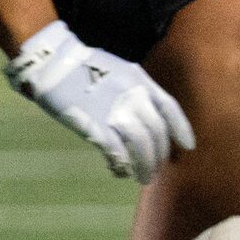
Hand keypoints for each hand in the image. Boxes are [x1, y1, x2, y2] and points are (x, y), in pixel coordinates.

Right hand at [4, 20, 192, 181]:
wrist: (52, 62)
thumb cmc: (82, 67)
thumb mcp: (119, 71)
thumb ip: (134, 91)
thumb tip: (143, 114)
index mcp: (140, 81)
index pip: (170, 108)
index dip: (181, 129)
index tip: (188, 146)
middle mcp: (133, 96)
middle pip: (157, 132)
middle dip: (159, 154)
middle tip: (157, 168)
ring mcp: (114, 111)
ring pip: (140, 145)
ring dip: (144, 164)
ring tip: (143, 177)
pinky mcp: (94, 125)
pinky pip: (116, 151)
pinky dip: (121, 164)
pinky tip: (120, 171)